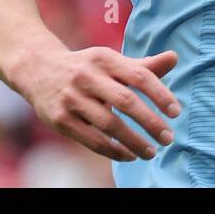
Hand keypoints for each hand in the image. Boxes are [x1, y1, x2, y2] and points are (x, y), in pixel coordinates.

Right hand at [17, 46, 181, 160]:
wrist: (38, 69)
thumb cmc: (87, 68)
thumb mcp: (112, 62)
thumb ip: (143, 66)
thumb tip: (175, 58)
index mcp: (105, 59)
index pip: (139, 76)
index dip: (160, 94)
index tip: (176, 112)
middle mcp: (87, 76)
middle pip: (126, 101)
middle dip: (150, 122)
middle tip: (168, 138)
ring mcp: (72, 98)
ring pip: (109, 124)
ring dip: (134, 141)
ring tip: (151, 152)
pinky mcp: (59, 119)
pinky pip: (91, 139)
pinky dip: (113, 150)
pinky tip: (129, 155)